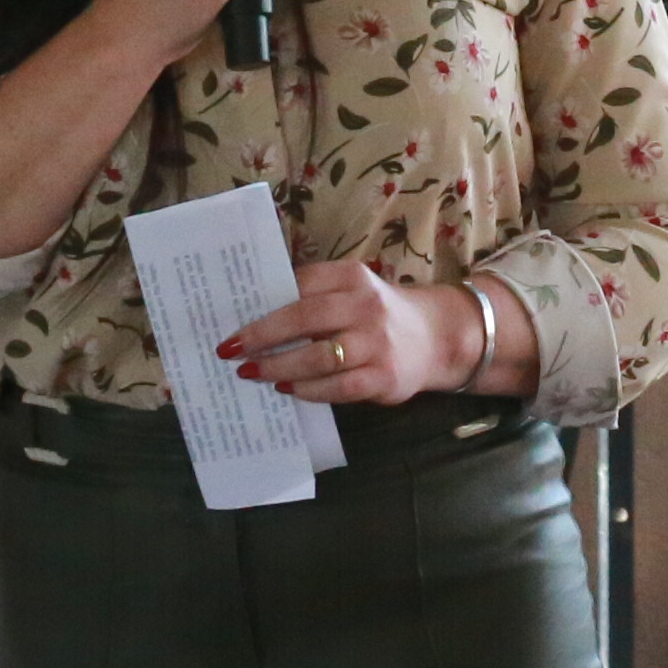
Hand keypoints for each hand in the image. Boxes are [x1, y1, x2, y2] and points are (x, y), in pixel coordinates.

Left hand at [224, 259, 486, 409]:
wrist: (436, 338)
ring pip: (318, 356)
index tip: (232, 316)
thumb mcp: (351, 293)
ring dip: (278, 366)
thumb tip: (253, 315)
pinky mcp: (384, 377)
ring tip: (251, 372)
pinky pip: (337, 387)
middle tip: (230, 349)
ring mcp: (377, 343)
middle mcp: (365, 306)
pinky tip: (286, 388)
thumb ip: (313, 297)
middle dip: (262, 334)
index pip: (301, 282)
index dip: (264, 301)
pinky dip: (307, 389)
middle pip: (305, 317)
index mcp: (352, 277)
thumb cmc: (376, 315)